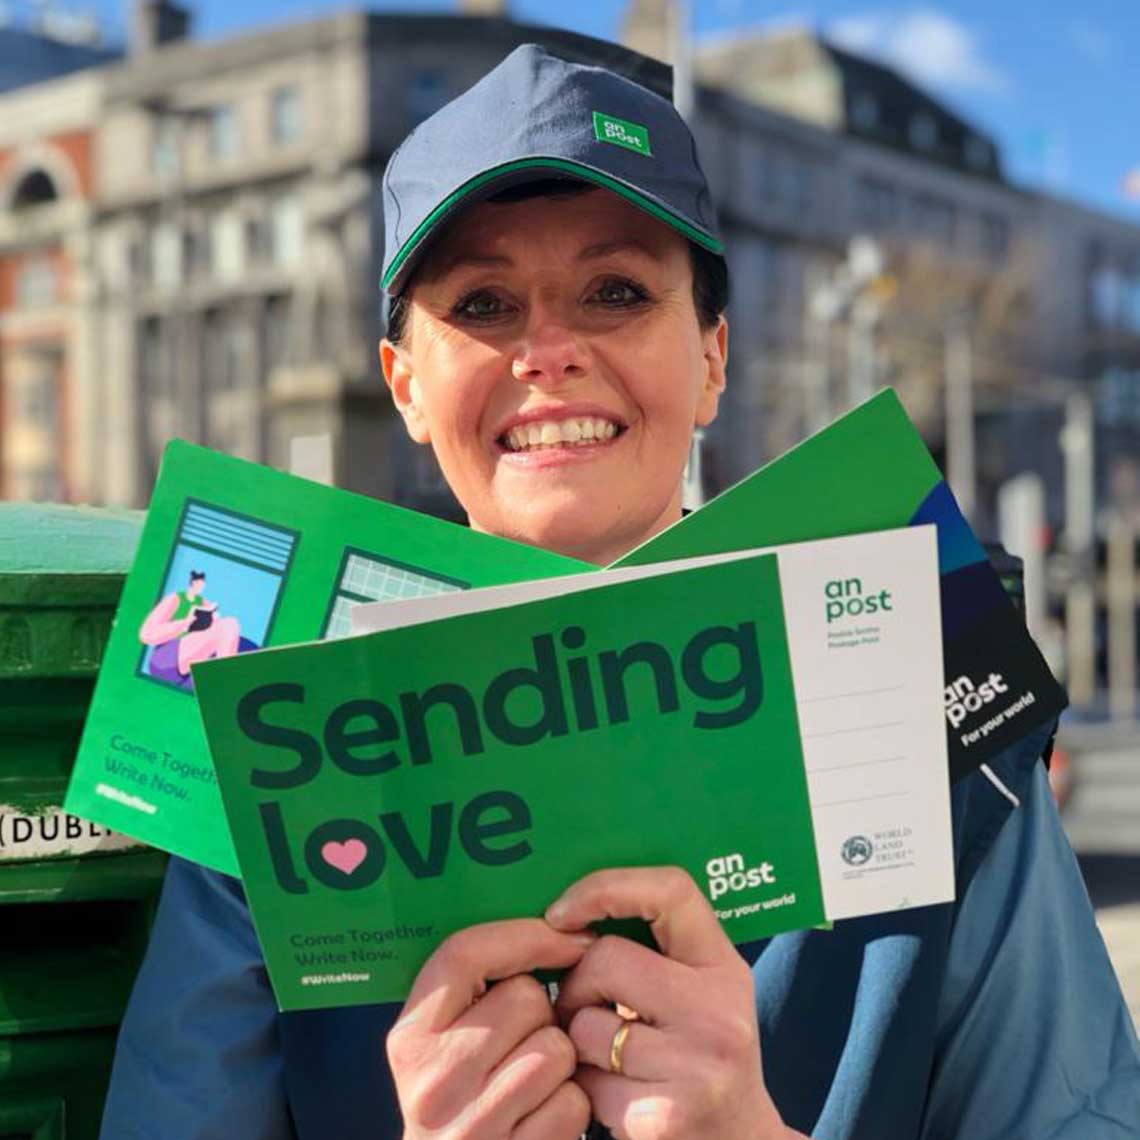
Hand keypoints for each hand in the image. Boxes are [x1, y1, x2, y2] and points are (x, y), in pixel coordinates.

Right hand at [388, 919, 593, 1138]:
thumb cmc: (456, 1102)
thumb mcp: (439, 1045)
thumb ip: (473, 993)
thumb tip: (557, 930)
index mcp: (410, 1036)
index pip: (464, 953)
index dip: (525, 935)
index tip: (566, 937)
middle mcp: (433, 1079)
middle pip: (526, 999)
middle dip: (542, 1013)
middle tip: (525, 1039)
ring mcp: (471, 1124)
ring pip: (556, 1047)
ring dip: (560, 1059)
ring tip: (534, 1077)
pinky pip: (573, 1102)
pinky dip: (571, 1104)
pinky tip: (543, 1114)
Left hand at [547, 867, 802, 1139]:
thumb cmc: (701, 1053)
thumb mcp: (702, 989)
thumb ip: (657, 946)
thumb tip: (566, 910)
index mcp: (726, 968)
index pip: (671, 891)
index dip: (606, 888)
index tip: (562, 912)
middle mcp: (719, 1015)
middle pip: (605, 960)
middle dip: (578, 983)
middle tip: (588, 1006)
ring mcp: (695, 1069)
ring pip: (585, 1024)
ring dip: (575, 1037)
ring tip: (604, 1053)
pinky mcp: (661, 1119)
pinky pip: (584, 1081)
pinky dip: (583, 1085)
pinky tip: (611, 1092)